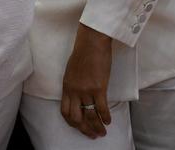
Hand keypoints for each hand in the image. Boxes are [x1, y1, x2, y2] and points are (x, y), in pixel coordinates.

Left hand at [60, 23, 112, 137]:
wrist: (92, 41)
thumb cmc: (83, 52)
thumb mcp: (71, 70)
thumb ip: (73, 84)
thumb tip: (77, 95)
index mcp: (66, 86)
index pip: (65, 112)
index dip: (72, 123)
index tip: (79, 127)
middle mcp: (74, 91)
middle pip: (76, 118)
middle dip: (84, 129)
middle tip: (92, 134)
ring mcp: (86, 90)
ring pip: (90, 116)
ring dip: (97, 127)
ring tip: (102, 132)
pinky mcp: (99, 88)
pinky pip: (101, 108)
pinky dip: (106, 117)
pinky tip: (109, 121)